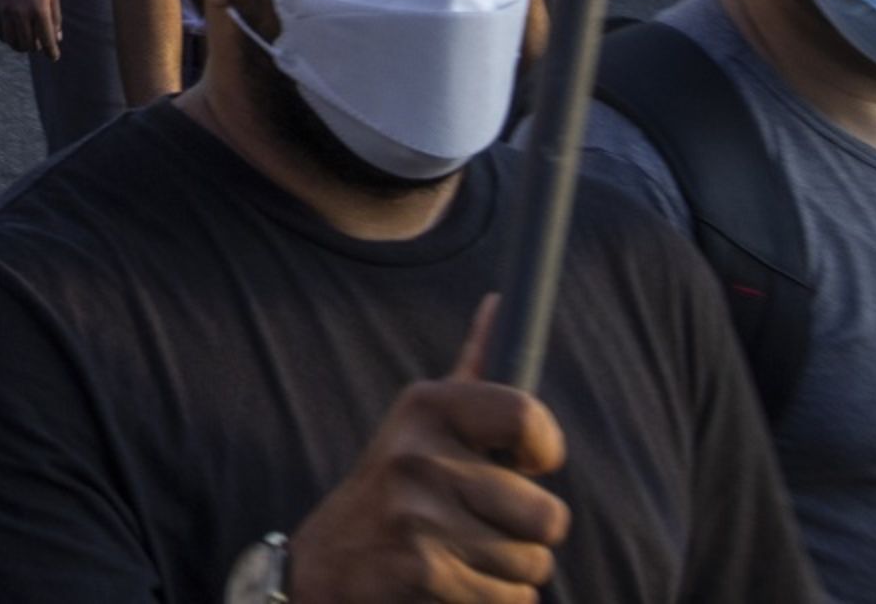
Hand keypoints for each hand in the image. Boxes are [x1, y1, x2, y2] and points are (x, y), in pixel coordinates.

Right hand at [0, 0, 62, 58]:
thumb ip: (55, 18)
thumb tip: (56, 39)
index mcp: (40, 9)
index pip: (47, 41)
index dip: (52, 52)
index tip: (54, 56)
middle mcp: (22, 13)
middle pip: (28, 44)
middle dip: (36, 48)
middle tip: (39, 44)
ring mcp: (5, 10)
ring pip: (12, 41)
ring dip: (20, 45)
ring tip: (24, 41)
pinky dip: (5, 38)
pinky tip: (11, 34)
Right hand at [287, 300, 571, 602]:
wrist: (327, 564)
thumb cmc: (397, 489)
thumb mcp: (422, 424)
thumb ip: (472, 372)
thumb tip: (499, 301)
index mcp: (426, 405)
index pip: (529, 417)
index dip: (543, 450)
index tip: (524, 464)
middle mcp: (418, 454)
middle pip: (549, 515)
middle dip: (527, 535)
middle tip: (478, 524)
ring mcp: (417, 514)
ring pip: (534, 564)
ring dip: (509, 572)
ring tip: (457, 553)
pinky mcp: (422, 570)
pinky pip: (513, 601)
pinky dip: (492, 602)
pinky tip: (450, 584)